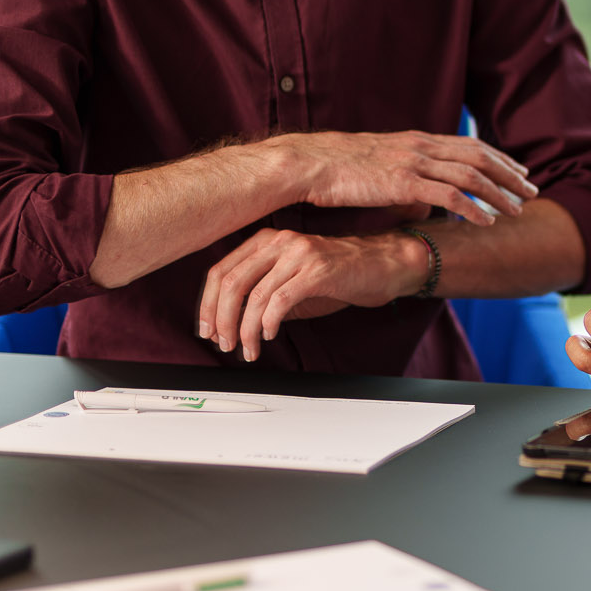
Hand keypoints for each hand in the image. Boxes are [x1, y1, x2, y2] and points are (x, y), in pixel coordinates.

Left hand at [199, 228, 420, 361]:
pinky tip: (270, 335)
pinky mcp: (317, 269)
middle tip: (225, 344)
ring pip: (254, 295)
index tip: (207, 330)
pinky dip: (269, 322)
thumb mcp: (292, 281)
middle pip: (231, 282)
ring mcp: (298, 253)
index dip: (207, 305)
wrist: (383, 265)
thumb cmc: (339, 275)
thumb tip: (231, 324)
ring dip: (246, 329)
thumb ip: (262, 295)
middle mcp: (279, 241)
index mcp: (266, 240)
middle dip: (222, 320)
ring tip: (249, 349)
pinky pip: (281, 299)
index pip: (221, 271)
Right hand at [286, 130, 536, 226]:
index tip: (519, 170)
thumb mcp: (381, 168)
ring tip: (518, 209)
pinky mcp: (402, 182)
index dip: (499, 157)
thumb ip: (407, 180)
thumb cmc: (340, 169)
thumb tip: (423, 203)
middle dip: (509, 174)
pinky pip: (448, 195)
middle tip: (532, 190)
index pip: (469, 145)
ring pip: (470, 176)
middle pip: (479, 157)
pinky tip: (487, 222)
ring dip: (498, 194)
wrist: (311, 164)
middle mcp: (421, 147)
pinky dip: (472, 208)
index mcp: (417, 140)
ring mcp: (413, 163)